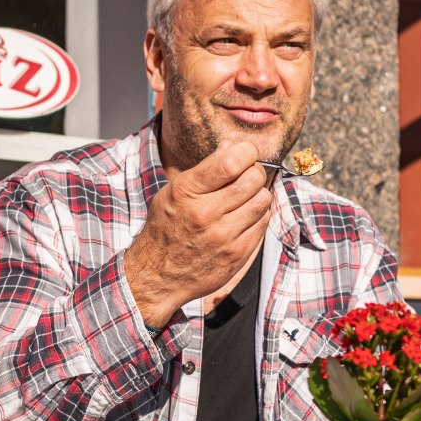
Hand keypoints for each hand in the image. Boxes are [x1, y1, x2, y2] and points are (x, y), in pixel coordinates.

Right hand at [123, 140, 272, 327]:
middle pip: (254, 178)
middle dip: (254, 172)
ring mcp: (223, 236)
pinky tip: (243, 217)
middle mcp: (205, 213)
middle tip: (246, 176)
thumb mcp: (174, 192)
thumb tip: (232, 144)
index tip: (245, 153)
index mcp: (186, 192)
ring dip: (257, 194)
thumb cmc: (165, 229)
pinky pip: (262, 223)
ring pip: (263, 200)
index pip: (232, 161)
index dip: (246, 151)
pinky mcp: (237, 254)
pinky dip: (257, 216)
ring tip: (244, 198)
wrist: (157, 276)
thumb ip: (206, 168)